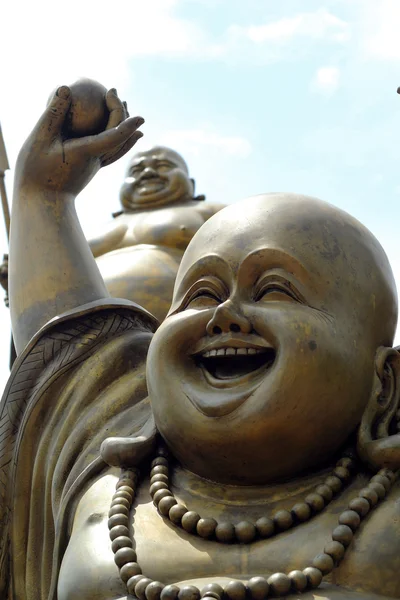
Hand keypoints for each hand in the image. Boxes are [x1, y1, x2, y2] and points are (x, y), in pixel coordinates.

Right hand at [14, 86, 143, 196]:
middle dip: (122, 113)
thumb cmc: (37, 171)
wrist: (42, 201)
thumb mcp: (40, 138)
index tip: (128, 102)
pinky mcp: (90, 168)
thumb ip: (54, 113)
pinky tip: (123, 136)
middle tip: (114, 92)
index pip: (114, 135)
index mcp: (87, 152)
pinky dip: (120, 141)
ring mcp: (95, 166)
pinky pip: (110, 152)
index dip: (125, 120)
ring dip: (126, 129)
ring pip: (118, 147)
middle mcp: (96, 160)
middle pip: (120, 138)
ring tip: (129, 113)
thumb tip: (66, 87)